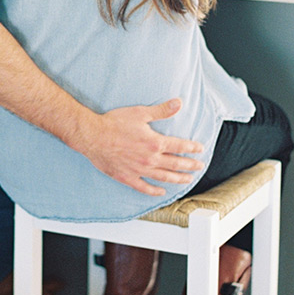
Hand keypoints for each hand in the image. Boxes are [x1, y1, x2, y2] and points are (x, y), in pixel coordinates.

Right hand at [81, 98, 203, 196]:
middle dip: (190, 165)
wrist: (93, 136)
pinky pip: (144, 188)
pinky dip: (155, 191)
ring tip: (188, 179)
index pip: (180, 146)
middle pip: (176, 164)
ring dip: (178, 179)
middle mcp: (150, 159)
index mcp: (155, 143)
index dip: (192, 148)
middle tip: (200, 166)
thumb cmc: (114, 123)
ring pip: (164, 177)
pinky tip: (162, 191)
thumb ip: (161, 110)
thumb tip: (178, 103)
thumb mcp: (140, 113)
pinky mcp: (128, 177)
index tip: (200, 149)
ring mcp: (139, 170)